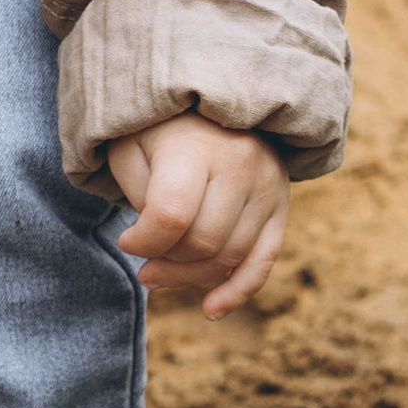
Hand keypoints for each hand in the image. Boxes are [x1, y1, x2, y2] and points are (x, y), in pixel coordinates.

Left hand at [105, 118, 289, 318]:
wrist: (214, 98)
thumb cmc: (160, 128)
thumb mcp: (132, 145)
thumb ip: (138, 192)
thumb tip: (155, 245)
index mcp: (197, 147)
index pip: (172, 215)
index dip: (143, 240)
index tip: (127, 239)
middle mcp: (240, 165)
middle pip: (203, 242)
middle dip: (166, 261)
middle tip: (144, 261)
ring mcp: (267, 187)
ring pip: (230, 257)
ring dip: (191, 277)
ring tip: (161, 272)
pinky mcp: (280, 207)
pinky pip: (264, 261)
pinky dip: (238, 291)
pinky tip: (211, 310)